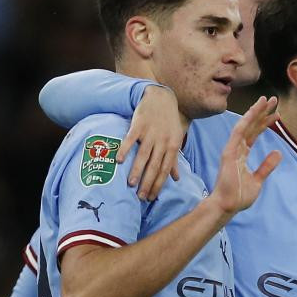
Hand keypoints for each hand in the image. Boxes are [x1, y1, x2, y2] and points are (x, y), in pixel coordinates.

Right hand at [117, 85, 183, 200]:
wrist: (161, 98)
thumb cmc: (168, 122)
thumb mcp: (175, 139)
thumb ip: (174, 160)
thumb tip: (176, 179)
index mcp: (173, 146)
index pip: (165, 170)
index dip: (158, 185)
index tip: (151, 198)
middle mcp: (162, 142)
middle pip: (155, 166)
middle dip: (148, 183)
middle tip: (141, 197)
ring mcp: (150, 134)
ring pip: (143, 156)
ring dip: (137, 170)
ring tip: (131, 184)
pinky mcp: (138, 125)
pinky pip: (130, 140)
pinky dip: (125, 150)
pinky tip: (119, 161)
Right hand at [208, 96, 281, 219]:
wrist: (228, 205)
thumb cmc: (239, 195)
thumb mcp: (258, 180)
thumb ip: (267, 166)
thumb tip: (278, 152)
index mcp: (242, 154)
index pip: (256, 134)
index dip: (266, 122)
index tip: (277, 113)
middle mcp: (237, 148)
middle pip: (252, 126)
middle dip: (263, 112)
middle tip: (274, 99)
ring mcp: (232, 149)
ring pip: (245, 125)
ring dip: (255, 112)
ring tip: (266, 100)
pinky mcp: (229, 153)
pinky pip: (238, 133)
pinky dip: (246, 121)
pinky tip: (253, 111)